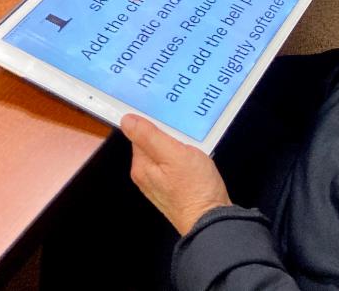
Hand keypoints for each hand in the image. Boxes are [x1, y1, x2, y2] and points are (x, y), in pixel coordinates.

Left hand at [120, 114, 231, 234]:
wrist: (211, 220)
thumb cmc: (195, 189)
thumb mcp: (173, 154)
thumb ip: (149, 136)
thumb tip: (127, 120)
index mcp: (142, 165)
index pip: (140, 133)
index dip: (154, 122)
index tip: (168, 117)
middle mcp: (147, 175)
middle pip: (153, 142)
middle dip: (169, 134)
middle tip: (185, 132)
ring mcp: (161, 183)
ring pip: (167, 153)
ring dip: (179, 146)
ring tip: (193, 147)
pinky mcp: (175, 187)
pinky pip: (176, 164)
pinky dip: (185, 157)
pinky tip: (196, 160)